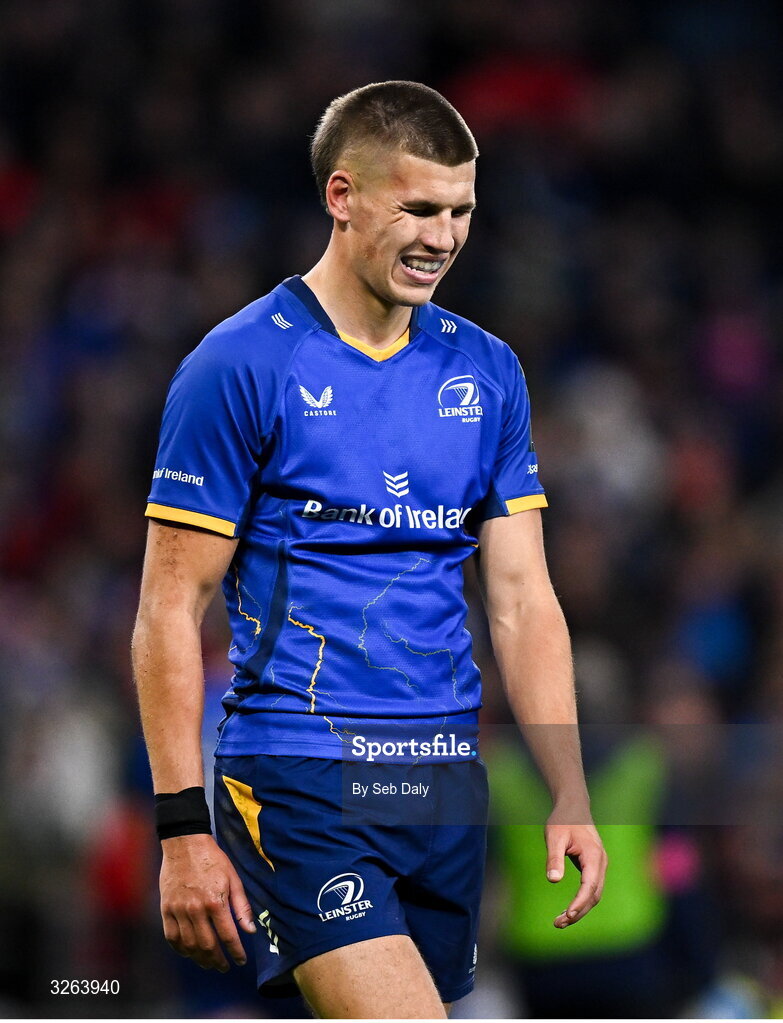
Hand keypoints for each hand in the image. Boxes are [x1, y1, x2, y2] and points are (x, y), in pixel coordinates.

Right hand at [160, 833, 256, 970]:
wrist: (185, 843)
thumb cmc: (213, 859)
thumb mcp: (233, 878)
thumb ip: (242, 906)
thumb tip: (250, 930)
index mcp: (216, 901)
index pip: (228, 936)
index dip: (236, 952)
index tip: (241, 961)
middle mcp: (196, 909)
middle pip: (207, 946)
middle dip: (218, 960)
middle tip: (224, 966)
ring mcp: (178, 910)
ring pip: (189, 945)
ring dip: (200, 959)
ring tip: (209, 963)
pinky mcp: (165, 909)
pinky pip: (171, 937)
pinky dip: (181, 949)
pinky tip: (189, 953)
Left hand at [544, 813, 606, 927]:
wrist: (573, 807)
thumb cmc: (562, 820)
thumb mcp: (554, 836)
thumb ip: (554, 857)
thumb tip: (553, 880)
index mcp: (593, 855)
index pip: (589, 886)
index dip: (579, 903)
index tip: (566, 915)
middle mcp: (601, 862)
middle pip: (594, 895)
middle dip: (578, 912)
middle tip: (558, 924)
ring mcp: (600, 865)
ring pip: (594, 894)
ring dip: (580, 910)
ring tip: (560, 922)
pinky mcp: (594, 867)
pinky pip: (591, 889)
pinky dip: (581, 901)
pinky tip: (568, 909)